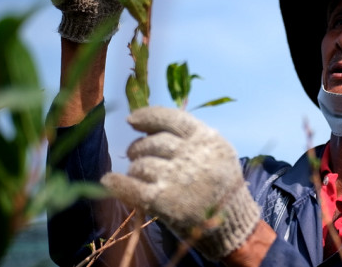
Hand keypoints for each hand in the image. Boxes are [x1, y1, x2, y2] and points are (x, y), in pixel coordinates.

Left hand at [101, 107, 260, 260]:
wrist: (231, 225)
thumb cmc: (222, 186)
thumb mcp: (218, 152)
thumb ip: (192, 137)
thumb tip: (151, 126)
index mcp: (207, 139)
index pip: (170, 118)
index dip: (147, 116)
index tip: (133, 120)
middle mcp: (191, 155)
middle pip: (152, 142)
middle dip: (139, 147)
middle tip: (136, 154)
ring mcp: (175, 178)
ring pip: (140, 164)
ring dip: (135, 169)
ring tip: (140, 174)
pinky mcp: (162, 201)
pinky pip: (129, 186)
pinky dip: (116, 183)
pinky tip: (110, 180)